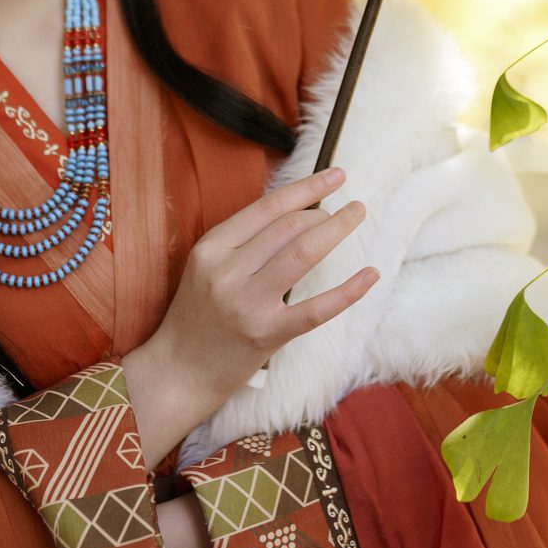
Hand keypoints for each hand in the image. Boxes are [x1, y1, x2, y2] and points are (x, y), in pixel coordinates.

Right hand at [122, 166, 377, 467]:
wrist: (177, 371)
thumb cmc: (196, 316)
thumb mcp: (206, 267)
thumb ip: (242, 242)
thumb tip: (296, 211)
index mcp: (211, 248)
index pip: (267, 208)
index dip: (306, 187)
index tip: (335, 175)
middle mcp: (227, 272)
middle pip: (289, 227)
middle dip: (325, 212)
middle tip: (346, 211)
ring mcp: (247, 304)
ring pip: (303, 254)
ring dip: (337, 231)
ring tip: (355, 218)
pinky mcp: (266, 336)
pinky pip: (316, 309)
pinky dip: (348, 290)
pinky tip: (369, 275)